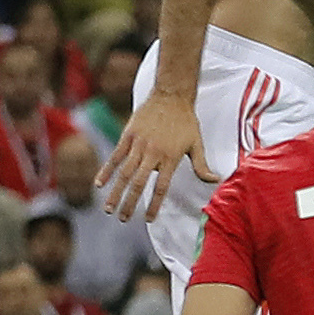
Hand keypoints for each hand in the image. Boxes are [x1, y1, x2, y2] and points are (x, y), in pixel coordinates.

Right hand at [95, 86, 211, 220]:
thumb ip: (202, 165)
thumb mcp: (197, 143)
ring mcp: (138, 144)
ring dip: (115, 192)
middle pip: (139, 183)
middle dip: (130, 203)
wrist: (171, 95)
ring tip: (108, 209)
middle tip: (123, 219)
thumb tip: (215, 180)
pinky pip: (115, 156)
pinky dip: (106, 170)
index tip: (149, 219)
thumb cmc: (186, 121)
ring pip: (124, 173)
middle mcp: (153, 153)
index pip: (161, 187)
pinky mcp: (128, 135)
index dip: (154, 204)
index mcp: (171, 157)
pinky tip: (99, 184)